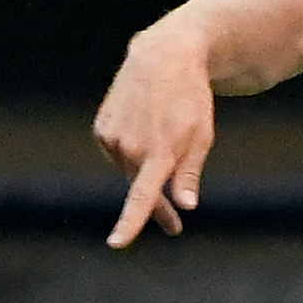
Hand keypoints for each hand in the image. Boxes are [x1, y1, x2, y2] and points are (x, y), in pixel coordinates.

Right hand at [93, 26, 214, 248]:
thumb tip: (186, 206)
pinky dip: (132, 154)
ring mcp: (111, 137)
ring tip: (164, 143)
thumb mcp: (201, 138)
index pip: (142, 195)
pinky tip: (145, 133)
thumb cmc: (191, 101)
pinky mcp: (101, 129)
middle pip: (141, 190)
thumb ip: (189, 174)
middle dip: (158, 207)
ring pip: (130, 172)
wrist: (162, 59)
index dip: (131, 222)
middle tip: (174, 227)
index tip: (117, 243)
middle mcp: (130, 146)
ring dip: (146, 172)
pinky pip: (118, 155)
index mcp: (158, 152)